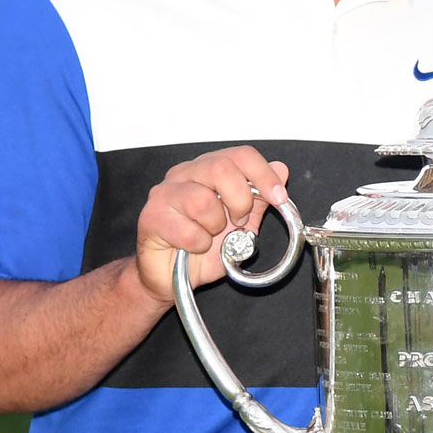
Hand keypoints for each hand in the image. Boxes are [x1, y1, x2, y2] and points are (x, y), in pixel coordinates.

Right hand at [134, 146, 290, 304]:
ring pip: (203, 200)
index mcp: (208, 169)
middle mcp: (185, 174)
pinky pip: (188, 230)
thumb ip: (259, 199)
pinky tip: (193, 247)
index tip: (279, 198)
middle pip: (221, 168)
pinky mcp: (151, 217)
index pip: (240, 155)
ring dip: (216, 226)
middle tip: (239, 221)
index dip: (264, 175)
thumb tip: (281, 169)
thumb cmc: (202, 248)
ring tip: (210, 235)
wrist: (170, 277)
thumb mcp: (242, 225)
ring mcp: (164, 194)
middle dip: (241, 200)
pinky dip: (199, 244)